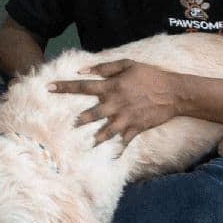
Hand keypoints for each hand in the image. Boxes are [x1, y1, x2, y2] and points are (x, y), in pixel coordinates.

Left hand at [52, 60, 182, 145]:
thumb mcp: (128, 64)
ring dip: (94, 139)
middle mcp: (115, 103)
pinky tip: (110, 157)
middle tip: (67, 126)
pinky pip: (124, 141)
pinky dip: (117, 149)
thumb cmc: (150, 75)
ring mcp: (126, 117)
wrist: (174, 92)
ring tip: (84, 145)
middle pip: (91, 114)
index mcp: (111, 86)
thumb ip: (105, 67)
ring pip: (105, 131)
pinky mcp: (136, 128)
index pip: (82, 87)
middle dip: (77, 121)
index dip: (64, 87)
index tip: (47, 87)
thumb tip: (82, 70)